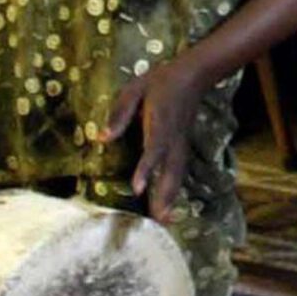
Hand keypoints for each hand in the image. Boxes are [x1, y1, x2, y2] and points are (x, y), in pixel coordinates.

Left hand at [103, 59, 208, 221]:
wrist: (194, 75)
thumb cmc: (160, 81)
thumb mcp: (135, 89)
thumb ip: (120, 113)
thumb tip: (102, 138)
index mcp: (161, 122)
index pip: (154, 149)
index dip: (147, 170)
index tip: (138, 189)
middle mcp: (173, 137)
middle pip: (171, 169)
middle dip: (165, 195)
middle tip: (159, 220)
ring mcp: (181, 143)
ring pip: (177, 173)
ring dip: (171, 197)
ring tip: (165, 220)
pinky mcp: (182, 145)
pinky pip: (179, 170)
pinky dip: (175, 188)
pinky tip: (169, 204)